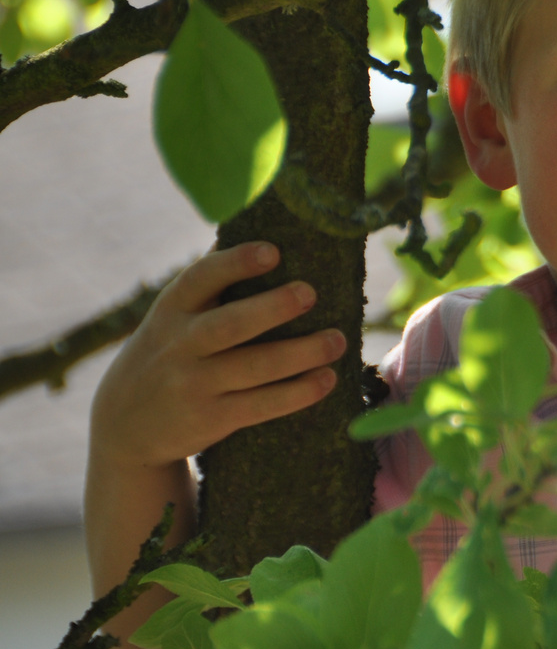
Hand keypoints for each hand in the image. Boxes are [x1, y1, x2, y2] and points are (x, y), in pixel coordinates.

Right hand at [91, 242, 345, 469]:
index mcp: (172, 309)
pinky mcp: (211, 419)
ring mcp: (194, 385)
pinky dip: (297, 393)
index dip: (236, 263)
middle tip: (311, 293)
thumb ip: (210, 281)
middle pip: (229, 325)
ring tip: (337, 340)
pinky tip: (327, 379)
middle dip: (272, 308)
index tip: (273, 251)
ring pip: (254, 367)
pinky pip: (260, 405)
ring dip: (300, 353)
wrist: (127, 426)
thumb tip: (256, 221)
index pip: (200, 279)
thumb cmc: (170, 352)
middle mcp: (180, 345)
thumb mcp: (173, 316)